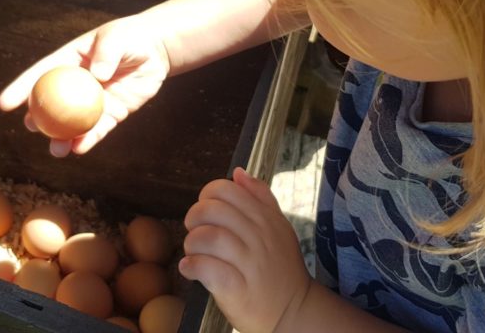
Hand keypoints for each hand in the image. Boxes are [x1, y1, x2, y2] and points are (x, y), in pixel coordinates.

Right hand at [0, 15, 170, 156]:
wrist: (156, 51)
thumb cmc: (131, 37)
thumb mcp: (117, 37)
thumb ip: (107, 52)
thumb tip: (97, 75)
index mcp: (69, 61)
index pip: (41, 75)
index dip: (22, 88)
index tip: (4, 104)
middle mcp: (77, 83)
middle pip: (52, 103)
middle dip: (38, 118)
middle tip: (31, 127)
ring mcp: (94, 101)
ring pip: (73, 122)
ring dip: (62, 137)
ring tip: (57, 150)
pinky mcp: (112, 113)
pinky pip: (98, 129)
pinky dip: (89, 139)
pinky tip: (80, 149)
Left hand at [179, 168, 311, 332]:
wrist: (294, 312)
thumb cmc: (280, 269)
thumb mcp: (278, 228)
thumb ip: (260, 198)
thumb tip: (238, 173)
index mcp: (265, 218)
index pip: (226, 189)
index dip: (207, 196)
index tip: (206, 213)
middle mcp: (259, 237)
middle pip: (213, 210)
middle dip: (194, 218)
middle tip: (195, 232)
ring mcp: (250, 263)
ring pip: (207, 237)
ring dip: (191, 243)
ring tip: (193, 252)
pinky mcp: (238, 289)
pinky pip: (206, 268)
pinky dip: (192, 266)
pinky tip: (190, 269)